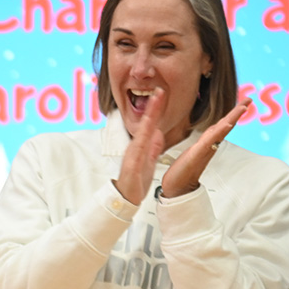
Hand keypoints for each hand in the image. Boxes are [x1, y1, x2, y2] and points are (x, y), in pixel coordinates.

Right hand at [114, 88, 165, 204]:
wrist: (126, 198)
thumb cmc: (136, 181)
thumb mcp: (149, 161)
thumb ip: (153, 147)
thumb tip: (158, 133)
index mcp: (141, 146)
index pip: (150, 124)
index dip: (156, 109)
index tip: (161, 94)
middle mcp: (136, 147)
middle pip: (146, 123)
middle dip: (153, 107)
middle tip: (160, 90)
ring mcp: (133, 155)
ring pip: (143, 132)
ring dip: (149, 117)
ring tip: (154, 104)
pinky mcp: (132, 165)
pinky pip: (139, 150)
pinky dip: (143, 139)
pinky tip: (148, 130)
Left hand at [159, 100, 248, 197]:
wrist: (176, 189)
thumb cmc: (181, 173)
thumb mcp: (190, 154)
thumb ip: (198, 147)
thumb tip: (203, 141)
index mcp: (206, 143)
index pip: (220, 125)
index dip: (231, 114)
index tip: (243, 103)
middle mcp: (208, 145)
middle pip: (225, 125)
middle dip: (237, 112)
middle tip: (249, 100)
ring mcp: (205, 149)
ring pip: (221, 131)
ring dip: (232, 118)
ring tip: (243, 107)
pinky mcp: (197, 154)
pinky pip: (211, 140)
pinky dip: (220, 131)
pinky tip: (228, 123)